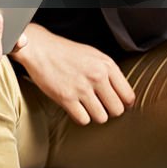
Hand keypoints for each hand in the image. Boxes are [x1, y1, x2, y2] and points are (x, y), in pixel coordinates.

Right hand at [11, 23, 134, 124]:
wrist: (39, 48)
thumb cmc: (65, 52)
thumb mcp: (93, 55)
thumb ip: (109, 73)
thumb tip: (122, 94)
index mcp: (106, 65)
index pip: (128, 96)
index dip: (123, 103)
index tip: (115, 103)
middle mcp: (97, 76)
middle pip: (117, 110)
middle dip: (108, 111)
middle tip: (99, 105)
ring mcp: (81, 87)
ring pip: (101, 118)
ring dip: (94, 115)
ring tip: (85, 106)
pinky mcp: (66, 97)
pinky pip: (83, 120)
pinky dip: (79, 117)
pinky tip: (74, 107)